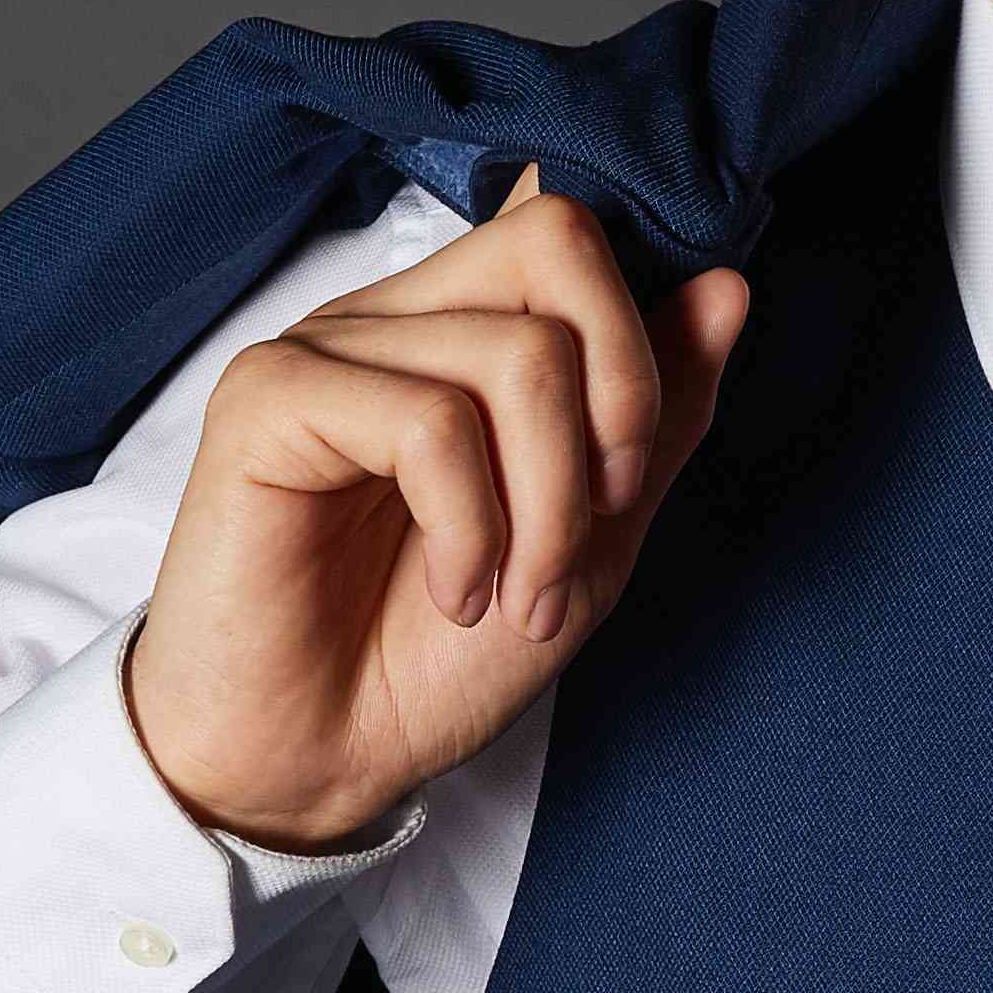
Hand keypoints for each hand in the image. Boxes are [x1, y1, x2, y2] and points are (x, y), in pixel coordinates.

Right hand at [122, 165, 750, 849]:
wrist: (320, 763)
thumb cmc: (435, 658)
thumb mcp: (592, 539)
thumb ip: (656, 416)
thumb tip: (725, 288)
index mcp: (462, 328)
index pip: (569, 228)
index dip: (639, 339)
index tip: (626, 474)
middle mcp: (394, 317)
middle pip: (556, 244)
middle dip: (620, 400)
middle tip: (595, 521)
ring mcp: (326, 347)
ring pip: (514, 353)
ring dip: (549, 508)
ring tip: (516, 598)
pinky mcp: (267, 398)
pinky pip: (427, 421)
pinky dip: (470, 528)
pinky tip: (453, 593)